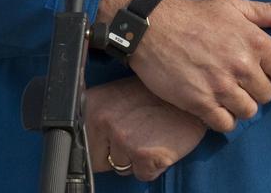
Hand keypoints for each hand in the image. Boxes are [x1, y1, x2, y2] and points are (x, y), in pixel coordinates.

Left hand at [84, 77, 205, 181]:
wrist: (187, 95)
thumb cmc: (156, 95)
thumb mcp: (120, 96)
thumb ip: (101, 116)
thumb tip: (86, 139)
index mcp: (94, 104)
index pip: (82, 145)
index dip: (102, 145)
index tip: (116, 137)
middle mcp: (104, 121)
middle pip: (100, 161)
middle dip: (119, 155)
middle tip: (138, 132)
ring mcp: (123, 138)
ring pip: (122, 168)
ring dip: (137, 158)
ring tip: (151, 134)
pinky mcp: (144, 155)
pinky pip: (143, 175)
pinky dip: (154, 166)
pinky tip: (161, 142)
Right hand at [98, 0, 270, 132]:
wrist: (152, 28)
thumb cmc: (195, 14)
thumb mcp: (234, 5)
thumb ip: (270, 12)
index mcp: (255, 40)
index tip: (258, 66)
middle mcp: (242, 65)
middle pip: (267, 94)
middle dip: (255, 87)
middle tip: (237, 77)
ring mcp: (221, 86)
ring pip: (249, 111)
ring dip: (239, 104)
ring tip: (225, 89)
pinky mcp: (201, 103)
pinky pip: (226, 124)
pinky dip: (222, 117)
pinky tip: (213, 102)